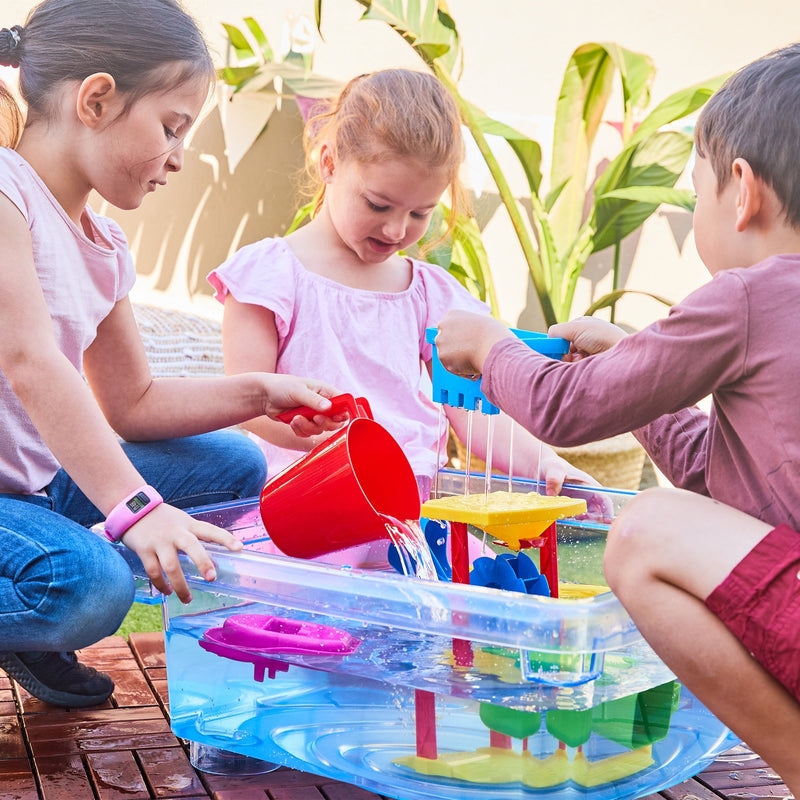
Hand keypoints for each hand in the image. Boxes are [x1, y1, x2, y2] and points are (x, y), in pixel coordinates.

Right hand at [120, 503, 242, 602]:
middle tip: (212, 577)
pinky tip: (167, 591)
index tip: (239, 548)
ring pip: (171, 566)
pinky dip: (161, 584)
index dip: (226, 538)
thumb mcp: (182, 522)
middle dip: (202, 562)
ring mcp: (159, 542)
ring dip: (180, 585)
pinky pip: (154, 572)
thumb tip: (212, 562)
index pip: (211, 530)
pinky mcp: (144, 550)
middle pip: (192, 547)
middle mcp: (176, 533)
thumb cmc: (162, 518)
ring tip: (187, 599)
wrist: (133, 508)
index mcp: (189, 525)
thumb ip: (195, 538)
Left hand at [259, 375, 345, 436]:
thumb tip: (329, 408)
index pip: (344, 405)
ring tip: (296, 418)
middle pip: (335, 422)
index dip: (343, 413)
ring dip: (308, 427)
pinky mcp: (305, 424)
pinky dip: (300, 430)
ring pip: (320, 430)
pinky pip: (308, 434)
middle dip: (324, 423)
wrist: (264, 396)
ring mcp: (314, 416)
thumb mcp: (299, 391)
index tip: (337, 418)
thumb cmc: (282, 387)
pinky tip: (291, 421)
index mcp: (326, 393)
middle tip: (314, 419)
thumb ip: (314, 400)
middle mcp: (323, 405)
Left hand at [435, 311, 513, 376]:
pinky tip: (473, 370)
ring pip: (447, 354)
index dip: (460, 336)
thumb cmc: (494, 335)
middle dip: (454, 348)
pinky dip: (460, 371)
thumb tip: (472, 340)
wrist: (493, 347)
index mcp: (453, 314)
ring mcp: (441, 342)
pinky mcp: (442, 358)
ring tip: (475, 363)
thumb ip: (471, 330)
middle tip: (468, 355)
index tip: (467, 343)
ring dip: (457, 360)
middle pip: (445, 339)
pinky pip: (450, 367)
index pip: (451, 327)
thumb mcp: (483, 323)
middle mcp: (443, 325)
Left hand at [537, 449, 614, 522]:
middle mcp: (585, 496)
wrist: (543, 470)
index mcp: (588, 486)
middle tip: (580, 518)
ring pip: (585, 517)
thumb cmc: (554, 466)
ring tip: (572, 516)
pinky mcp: (567, 508)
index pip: (604, 499)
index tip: (607, 520)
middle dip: (592, 518)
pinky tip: (561, 515)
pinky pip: (571, 517)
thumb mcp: (554, 468)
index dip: (608, 510)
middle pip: (596, 512)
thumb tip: (551, 494)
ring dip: (581, 520)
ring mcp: (576, 503)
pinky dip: (569, 519)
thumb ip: (554, 479)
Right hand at [549, 317, 626, 361]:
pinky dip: (575, 367)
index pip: (561, 333)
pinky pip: (574, 367)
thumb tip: (548, 339)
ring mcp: (588, 352)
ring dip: (570, 360)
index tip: (553, 348)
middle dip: (563, 352)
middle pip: (563, 347)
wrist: (621, 357)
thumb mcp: (576, 327)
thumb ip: (557, 331)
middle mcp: (584, 338)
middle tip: (567, 355)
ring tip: (579, 360)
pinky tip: (582, 365)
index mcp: (582, 326)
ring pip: (567, 359)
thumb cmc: (602, 337)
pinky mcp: (590, 365)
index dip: (556, 341)